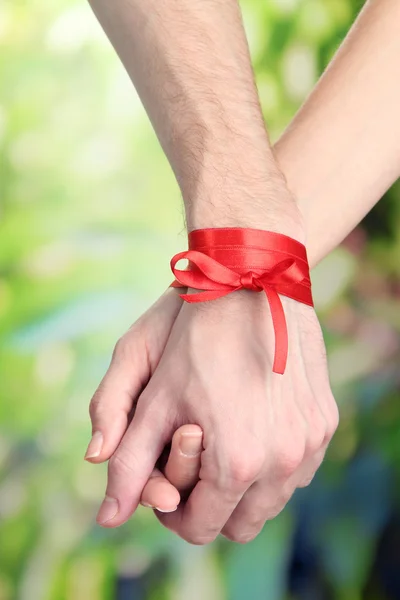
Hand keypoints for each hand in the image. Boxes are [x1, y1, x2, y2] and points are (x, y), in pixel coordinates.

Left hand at [94, 283, 338, 543]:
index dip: (173, 513)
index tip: (163, 485)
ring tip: (219, 444)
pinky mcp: (326, 421)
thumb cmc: (194, 337)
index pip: (200, 528)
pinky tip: (251, 428)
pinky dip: (273, 464)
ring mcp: (311, 441)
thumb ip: (127, 463)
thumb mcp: (153, 398)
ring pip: (273, 500)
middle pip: (241, 524)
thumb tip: (108, 518)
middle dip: (210, 505)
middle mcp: (284, 461)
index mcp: (237, 462)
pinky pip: (299, 470)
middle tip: (190, 468)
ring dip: (244, 487)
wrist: (251, 280)